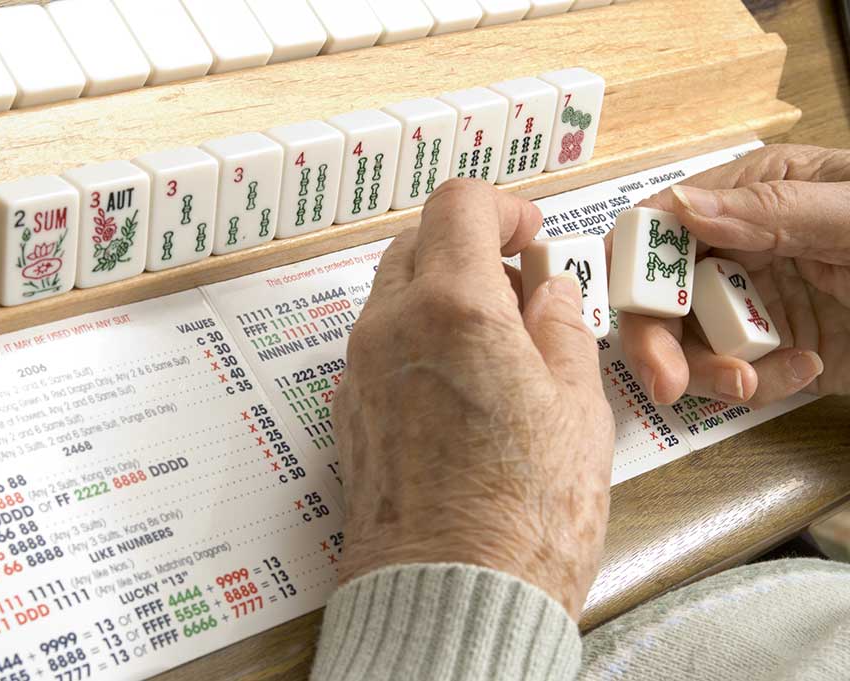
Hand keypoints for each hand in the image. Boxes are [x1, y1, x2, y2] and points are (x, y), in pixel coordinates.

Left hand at [333, 180, 614, 618]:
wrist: (452, 598)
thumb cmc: (523, 516)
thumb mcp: (576, 407)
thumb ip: (561, 328)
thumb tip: (549, 291)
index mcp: (452, 308)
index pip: (458, 205)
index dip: (503, 206)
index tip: (529, 234)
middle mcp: (390, 328)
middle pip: (418, 242)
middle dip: (471, 247)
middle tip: (520, 290)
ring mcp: (359, 372)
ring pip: (392, 293)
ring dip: (441, 293)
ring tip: (495, 346)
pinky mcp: (348, 414)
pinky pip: (376, 346)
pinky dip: (414, 338)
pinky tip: (457, 386)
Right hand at [617, 144, 846, 406]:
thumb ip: (771, 212)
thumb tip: (683, 206)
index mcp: (752, 197)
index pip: (662, 223)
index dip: (633, 261)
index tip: (632, 304)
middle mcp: (740, 251)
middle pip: (658, 293)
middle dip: (654, 338)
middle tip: (665, 382)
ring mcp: (753, 306)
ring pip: (685, 343)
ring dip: (706, 372)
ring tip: (750, 386)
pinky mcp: (772, 355)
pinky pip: (734, 377)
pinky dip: (758, 385)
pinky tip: (803, 371)